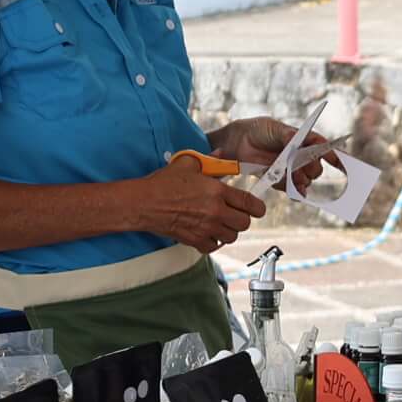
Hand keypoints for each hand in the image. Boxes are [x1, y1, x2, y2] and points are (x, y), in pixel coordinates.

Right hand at [139, 154, 268, 253]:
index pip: (250, 204)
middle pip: (244, 223)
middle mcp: (215, 212)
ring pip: (231, 237)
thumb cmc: (164, 183)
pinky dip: (213, 242)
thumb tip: (220, 154)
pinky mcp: (195, 240)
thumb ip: (208, 160)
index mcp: (217, 192)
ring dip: (228, 231)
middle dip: (242, 219)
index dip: (257, 207)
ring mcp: (206, 228)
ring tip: (220, 223)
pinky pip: (214, 246)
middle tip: (234, 214)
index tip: (257, 209)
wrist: (144, 203)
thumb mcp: (187, 164)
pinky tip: (207, 233)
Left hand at [210, 117, 332, 193]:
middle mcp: (301, 157)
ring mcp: (292, 170)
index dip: (336, 156)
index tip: (342, 163)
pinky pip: (293, 190)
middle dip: (311, 169)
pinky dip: (296, 192)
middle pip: (316, 169)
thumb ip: (287, 136)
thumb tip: (297, 142)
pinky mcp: (281, 180)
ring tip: (290, 174)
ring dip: (300, 180)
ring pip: (305, 181)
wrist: (238, 143)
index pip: (325, 148)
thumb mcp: (275, 128)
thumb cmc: (260, 130)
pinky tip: (297, 193)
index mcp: (304, 140)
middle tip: (300, 165)